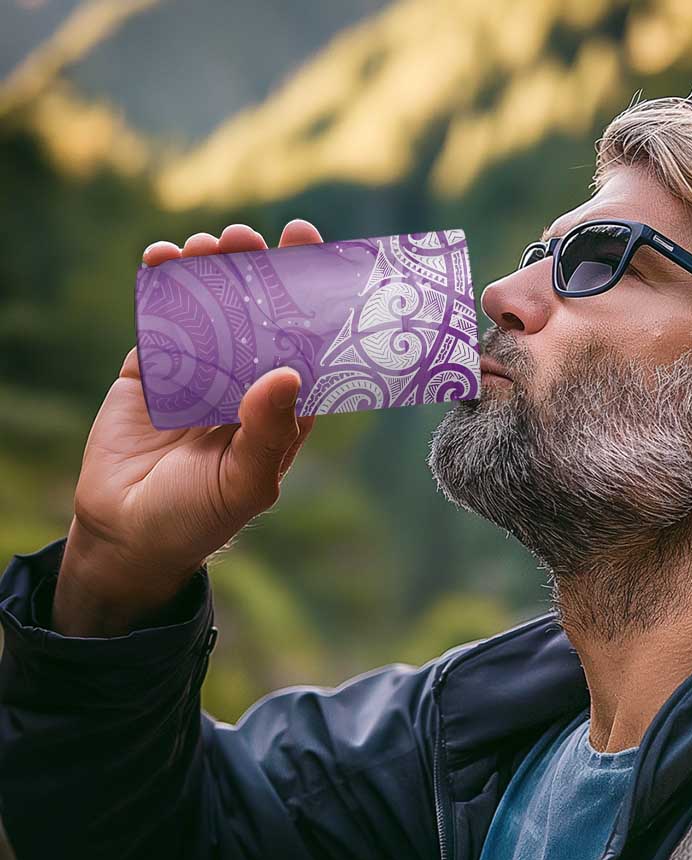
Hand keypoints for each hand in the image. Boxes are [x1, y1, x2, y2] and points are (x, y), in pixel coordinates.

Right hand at [52, 220, 322, 635]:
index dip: (311, 300)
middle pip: (258, 314)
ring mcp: (198, 371)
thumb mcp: (245, 484)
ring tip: (209, 245)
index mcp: (281, 407)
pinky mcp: (152, 368)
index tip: (312, 251)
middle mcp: (244, 382)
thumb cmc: (199, 517)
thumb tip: (288, 373)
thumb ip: (268, 432)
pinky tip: (163, 259)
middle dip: (257, 271)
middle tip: (251, 239)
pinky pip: (160, 318)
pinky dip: (161, 285)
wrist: (126, 534)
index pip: (305, 344)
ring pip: (210, 307)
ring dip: (211, 270)